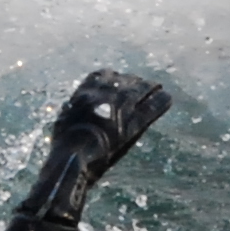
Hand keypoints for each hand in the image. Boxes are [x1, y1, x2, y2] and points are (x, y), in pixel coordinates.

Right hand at [52, 70, 171, 173]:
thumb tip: (70, 108)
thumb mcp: (63, 121)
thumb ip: (70, 111)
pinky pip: (153, 106)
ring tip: (158, 87)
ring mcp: (121, 106)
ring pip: (141, 89)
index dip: (113, 77)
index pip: (102, 75)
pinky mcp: (134, 122)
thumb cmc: (63, 145)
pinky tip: (167, 98)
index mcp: (86, 91)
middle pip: (125, 80)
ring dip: (150, 88)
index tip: (118, 78)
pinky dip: (161, 101)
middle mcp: (106, 92)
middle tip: (144, 83)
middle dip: (134, 81)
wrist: (74, 155)